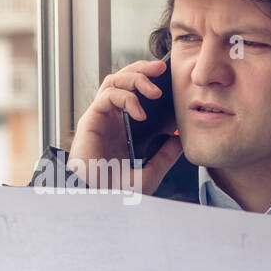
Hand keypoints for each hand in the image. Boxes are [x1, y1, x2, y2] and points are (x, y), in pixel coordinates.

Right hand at [67, 58, 183, 195]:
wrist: (97, 202)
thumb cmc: (116, 192)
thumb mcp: (149, 173)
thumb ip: (164, 156)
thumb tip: (179, 139)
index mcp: (122, 127)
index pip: (134, 92)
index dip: (150, 81)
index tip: (170, 81)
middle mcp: (110, 118)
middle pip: (123, 79)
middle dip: (143, 69)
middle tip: (162, 68)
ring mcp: (100, 118)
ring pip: (114, 80)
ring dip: (136, 78)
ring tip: (155, 90)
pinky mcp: (90, 120)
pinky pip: (108, 96)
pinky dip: (126, 98)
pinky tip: (140, 113)